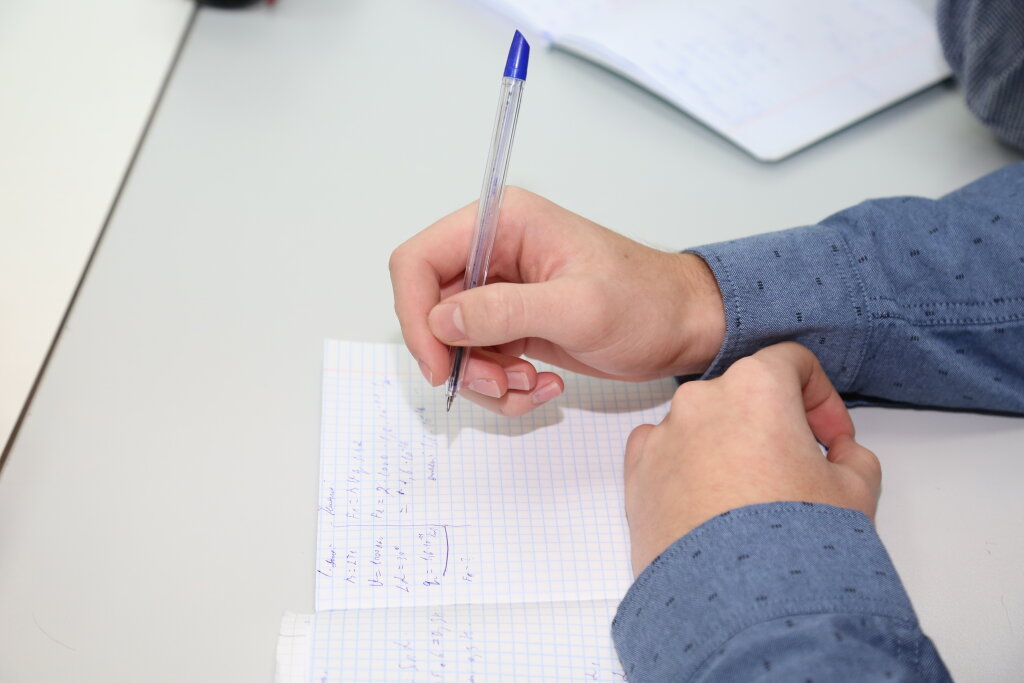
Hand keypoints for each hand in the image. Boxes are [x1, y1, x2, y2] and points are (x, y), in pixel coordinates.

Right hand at [389, 188, 724, 415]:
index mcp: (502, 223)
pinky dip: (501, 387)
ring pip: (452, 344)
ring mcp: (500, 292)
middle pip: (430, 309)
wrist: (683, 329)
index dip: (415, 314)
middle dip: (456, 358)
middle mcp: (493, 253)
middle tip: (496, 385)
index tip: (438, 364)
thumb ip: (506, 311)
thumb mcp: (579, 307)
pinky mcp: (511, 325)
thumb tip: (442, 319)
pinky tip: (541, 387)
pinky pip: (479, 362)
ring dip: (483, 379)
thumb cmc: (648, 304)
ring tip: (530, 387)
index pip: (419, 260)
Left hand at [624, 342, 880, 576]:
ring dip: (728, 448)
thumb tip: (840, 454)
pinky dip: (686, 468)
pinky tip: (710, 505)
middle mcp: (700, 401)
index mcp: (754, 387)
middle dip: (773, 424)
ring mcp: (663, 437)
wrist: (736, 605)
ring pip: (702, 425)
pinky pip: (664, 454)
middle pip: (743, 394)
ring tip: (752, 501)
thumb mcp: (857, 491)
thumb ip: (854, 455)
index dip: (820, 396)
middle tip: (797, 470)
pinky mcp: (636, 475)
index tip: (830, 436)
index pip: (790, 362)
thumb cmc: (793, 541)